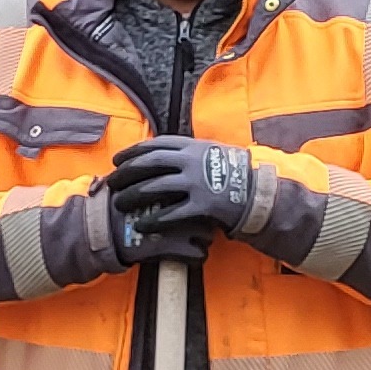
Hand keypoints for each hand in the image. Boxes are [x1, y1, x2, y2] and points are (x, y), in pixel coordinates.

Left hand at [105, 136, 250, 265]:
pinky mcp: (202, 206)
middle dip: (125, 173)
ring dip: (132, 196)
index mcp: (192, 146)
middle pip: (148, 164)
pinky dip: (152, 219)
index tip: (117, 159)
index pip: (154, 145)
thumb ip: (188, 151)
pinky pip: (170, 214)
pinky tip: (140, 224)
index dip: (132, 152)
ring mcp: (196, 183)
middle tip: (112, 183)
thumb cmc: (233, 173)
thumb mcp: (211, 152)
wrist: (258, 193)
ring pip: (154, 188)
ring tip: (119, 204)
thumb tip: (163, 151)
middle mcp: (191, 162)